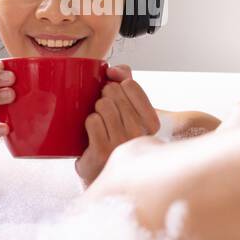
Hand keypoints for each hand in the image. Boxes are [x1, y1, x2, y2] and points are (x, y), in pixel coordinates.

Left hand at [75, 65, 160, 186]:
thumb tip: (113, 70)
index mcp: (151, 123)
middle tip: (105, 112)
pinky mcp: (102, 152)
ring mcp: (121, 144)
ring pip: (102, 105)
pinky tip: (93, 134)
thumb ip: (126, 81)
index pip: (130, 85)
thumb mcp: (129, 108)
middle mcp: (140, 134)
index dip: (117, 85)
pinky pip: (92, 120)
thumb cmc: (117, 134)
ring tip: (100, 122)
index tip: (115, 97)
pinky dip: (88, 123)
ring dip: (96, 109)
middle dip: (104, 96)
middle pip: (113, 93)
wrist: (102, 170)